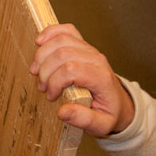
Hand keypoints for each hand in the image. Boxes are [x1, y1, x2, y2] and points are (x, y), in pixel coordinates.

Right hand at [30, 23, 134, 137]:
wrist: (118, 102)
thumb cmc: (108, 112)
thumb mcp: (101, 125)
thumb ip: (83, 119)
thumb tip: (62, 112)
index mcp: (101, 78)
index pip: (71, 69)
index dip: (54, 82)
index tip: (51, 97)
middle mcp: (96, 59)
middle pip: (62, 53)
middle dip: (45, 71)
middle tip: (42, 87)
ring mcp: (89, 50)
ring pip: (61, 40)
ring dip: (42, 55)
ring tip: (37, 72)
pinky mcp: (82, 45)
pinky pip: (66, 30)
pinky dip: (50, 33)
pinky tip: (40, 42)